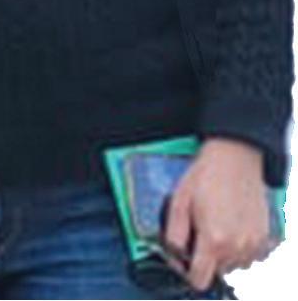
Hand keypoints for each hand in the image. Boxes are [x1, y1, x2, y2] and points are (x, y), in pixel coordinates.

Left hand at [160, 137, 276, 292]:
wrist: (235, 156)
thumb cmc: (207, 175)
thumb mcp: (179, 201)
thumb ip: (173, 235)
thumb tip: (172, 255)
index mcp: (214, 239)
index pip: (199, 280)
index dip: (188, 271)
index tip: (185, 258)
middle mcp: (237, 246)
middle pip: (215, 271)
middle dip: (205, 256)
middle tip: (201, 228)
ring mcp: (253, 244)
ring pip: (232, 265)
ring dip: (223, 252)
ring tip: (218, 223)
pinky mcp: (264, 238)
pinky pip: (248, 256)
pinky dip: (239, 246)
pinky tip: (231, 224)